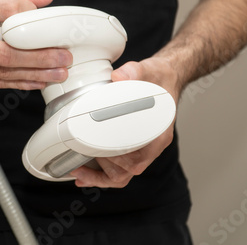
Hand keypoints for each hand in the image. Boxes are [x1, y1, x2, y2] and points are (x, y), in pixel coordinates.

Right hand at [0, 0, 72, 88]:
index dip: (27, 16)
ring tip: (58, 72)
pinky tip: (38, 80)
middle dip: (40, 58)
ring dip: (35, 74)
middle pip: (6, 53)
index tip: (45, 20)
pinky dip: (20, 82)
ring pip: (3, 72)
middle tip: (63, 58)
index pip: (2, 11)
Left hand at [70, 57, 180, 187]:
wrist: (167, 77)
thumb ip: (134, 72)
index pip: (138, 160)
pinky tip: (87, 169)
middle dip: (102, 174)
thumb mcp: (149, 70)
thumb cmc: (161, 79)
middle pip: (127, 172)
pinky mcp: (133, 144)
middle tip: (79, 168)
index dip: (115, 163)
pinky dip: (102, 171)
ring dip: (100, 176)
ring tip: (79, 172)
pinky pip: (120, 165)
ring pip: (123, 173)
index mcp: (158, 133)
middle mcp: (151, 144)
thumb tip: (118, 77)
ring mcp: (143, 147)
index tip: (96, 157)